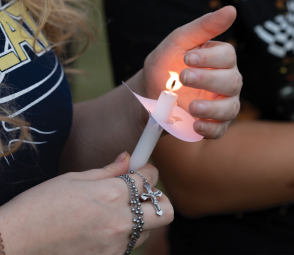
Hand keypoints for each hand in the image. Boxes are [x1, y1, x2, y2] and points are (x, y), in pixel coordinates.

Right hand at [0, 152, 172, 254]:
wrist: (17, 243)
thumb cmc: (41, 205)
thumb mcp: (75, 179)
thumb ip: (108, 170)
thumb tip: (127, 158)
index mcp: (111, 194)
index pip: (149, 178)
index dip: (148, 170)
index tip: (143, 169)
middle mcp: (120, 221)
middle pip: (165, 209)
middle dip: (158, 197)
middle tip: (141, 193)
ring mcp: (116, 246)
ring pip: (149, 229)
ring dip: (141, 217)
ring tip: (117, 211)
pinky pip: (130, 245)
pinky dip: (125, 234)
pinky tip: (103, 228)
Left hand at [142, 6, 241, 138]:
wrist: (150, 94)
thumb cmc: (165, 65)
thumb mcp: (177, 42)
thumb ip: (203, 27)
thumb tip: (231, 9)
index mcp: (219, 59)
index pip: (227, 56)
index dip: (210, 58)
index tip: (187, 58)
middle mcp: (226, 81)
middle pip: (231, 81)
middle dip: (207, 80)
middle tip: (183, 78)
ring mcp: (221, 104)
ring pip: (230, 108)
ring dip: (211, 109)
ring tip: (190, 107)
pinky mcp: (213, 123)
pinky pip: (220, 129)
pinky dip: (209, 129)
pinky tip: (195, 125)